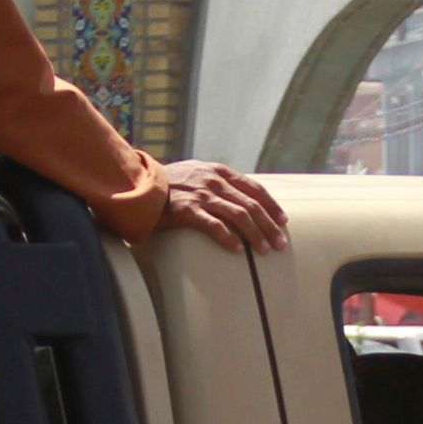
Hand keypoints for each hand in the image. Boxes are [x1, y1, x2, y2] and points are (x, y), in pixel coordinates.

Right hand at [150, 159, 286, 251]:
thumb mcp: (198, 173)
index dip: (272, 206)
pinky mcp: (187, 210)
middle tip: (280, 243)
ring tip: (265, 250)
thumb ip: (218, 182)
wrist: (139, 184)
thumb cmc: (170, 184)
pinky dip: (229, 239)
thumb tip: (241, 198)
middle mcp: (214, 181)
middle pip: (251, 205)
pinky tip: (238, 251)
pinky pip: (214, 226)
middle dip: (269, 226)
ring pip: (239, 216)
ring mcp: (201, 195)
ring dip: (255, 235)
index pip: (255, 189)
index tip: (283, 221)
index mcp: (220, 172)